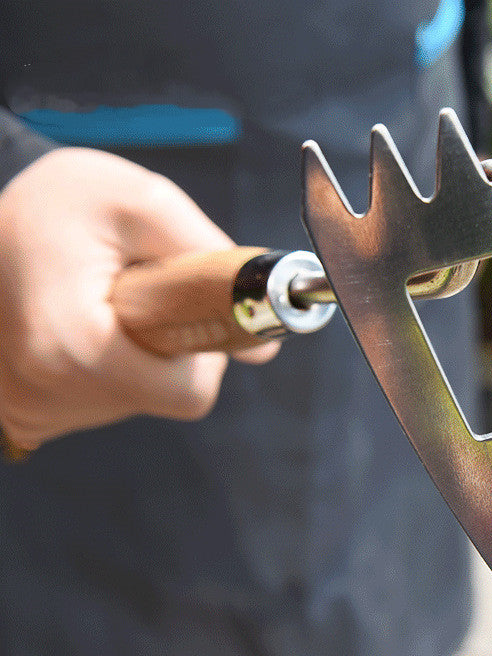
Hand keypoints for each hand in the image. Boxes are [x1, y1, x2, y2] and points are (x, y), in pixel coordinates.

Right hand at [0, 147, 279, 449]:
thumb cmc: (52, 208)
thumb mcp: (140, 202)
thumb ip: (212, 261)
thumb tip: (263, 347)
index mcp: (74, 347)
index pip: (189, 393)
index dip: (203, 352)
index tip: (180, 309)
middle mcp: (47, 394)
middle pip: (163, 399)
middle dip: (167, 350)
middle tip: (136, 299)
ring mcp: (31, 411)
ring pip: (131, 402)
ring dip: (135, 358)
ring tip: (98, 307)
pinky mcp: (25, 414)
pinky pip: (96, 402)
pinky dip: (106, 369)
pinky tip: (79, 327)